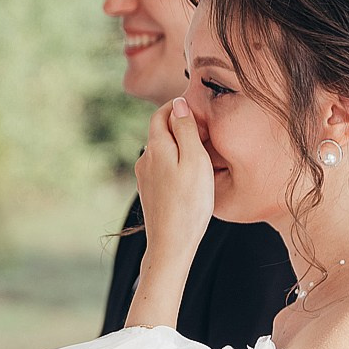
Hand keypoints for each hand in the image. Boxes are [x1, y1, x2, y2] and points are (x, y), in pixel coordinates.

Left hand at [129, 96, 214, 315]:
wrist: (171, 244)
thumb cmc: (189, 203)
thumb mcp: (195, 160)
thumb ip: (186, 130)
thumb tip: (179, 104)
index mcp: (156, 147)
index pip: (162, 113)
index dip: (178, 106)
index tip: (198, 109)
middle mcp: (145, 159)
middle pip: (160, 131)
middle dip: (179, 125)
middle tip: (204, 129)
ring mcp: (144, 177)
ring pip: (161, 150)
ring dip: (178, 145)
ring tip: (200, 153)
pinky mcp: (149, 192)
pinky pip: (161, 168)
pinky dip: (175, 162)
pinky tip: (190, 175)